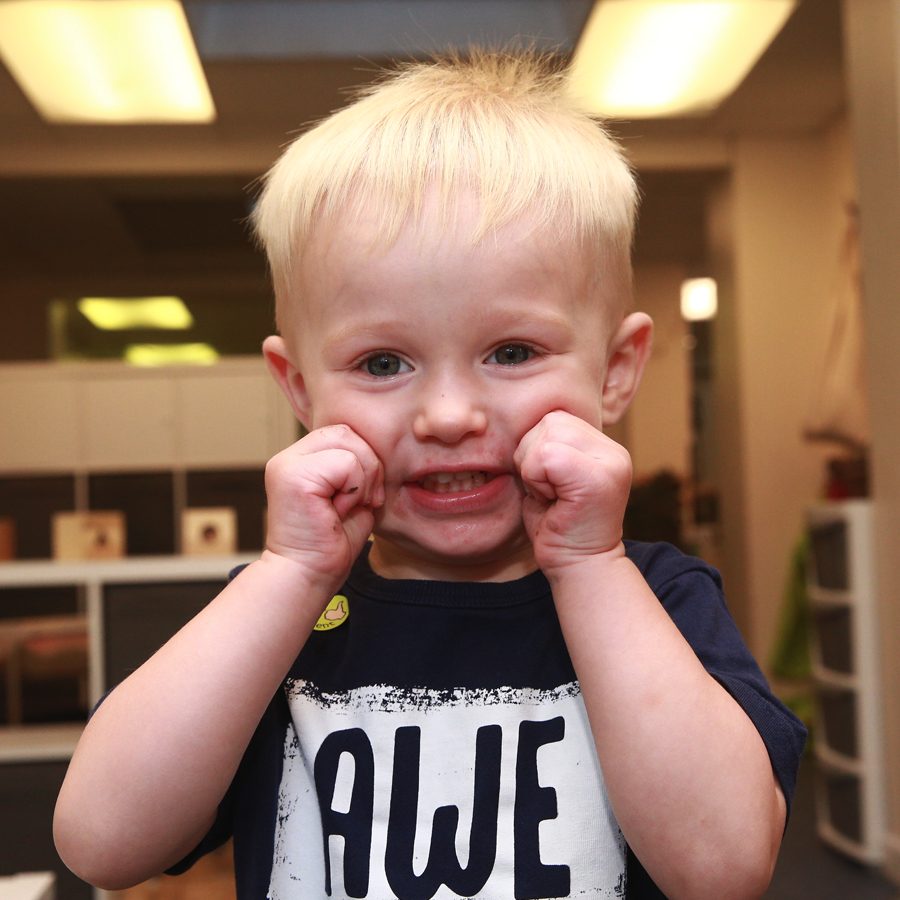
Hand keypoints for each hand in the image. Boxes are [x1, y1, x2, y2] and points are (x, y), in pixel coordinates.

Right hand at [264, 424, 383, 585]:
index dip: (365, 460)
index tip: (367, 496)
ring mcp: (287, 464)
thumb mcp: (352, 497)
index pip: (344, 434)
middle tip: (365, 501)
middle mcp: (288, 457)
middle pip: (346, 432)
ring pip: (348, 442)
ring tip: (348, 507)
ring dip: (363, 477)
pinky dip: (355, 488)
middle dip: (369, 465)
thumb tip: (380, 448)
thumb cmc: (331, 544)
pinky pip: (346, 462)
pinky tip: (339, 510)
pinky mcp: (293, 475)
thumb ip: (358, 469)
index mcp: (300, 459)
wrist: (308, 576)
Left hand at [513, 410, 631, 572]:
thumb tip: (516, 417)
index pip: (554, 419)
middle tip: (549, 492)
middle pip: (549, 422)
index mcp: (603, 446)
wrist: (578, 566)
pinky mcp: (599, 478)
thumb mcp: (550, 477)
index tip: (549, 484)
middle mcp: (613, 450)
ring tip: (552, 496)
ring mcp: (611, 462)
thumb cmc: (556, 525)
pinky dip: (536, 480)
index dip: (536, 450)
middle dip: (532, 457)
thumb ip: (546, 445)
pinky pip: (544, 457)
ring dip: (533, 470)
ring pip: (545, 437)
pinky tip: (552, 502)